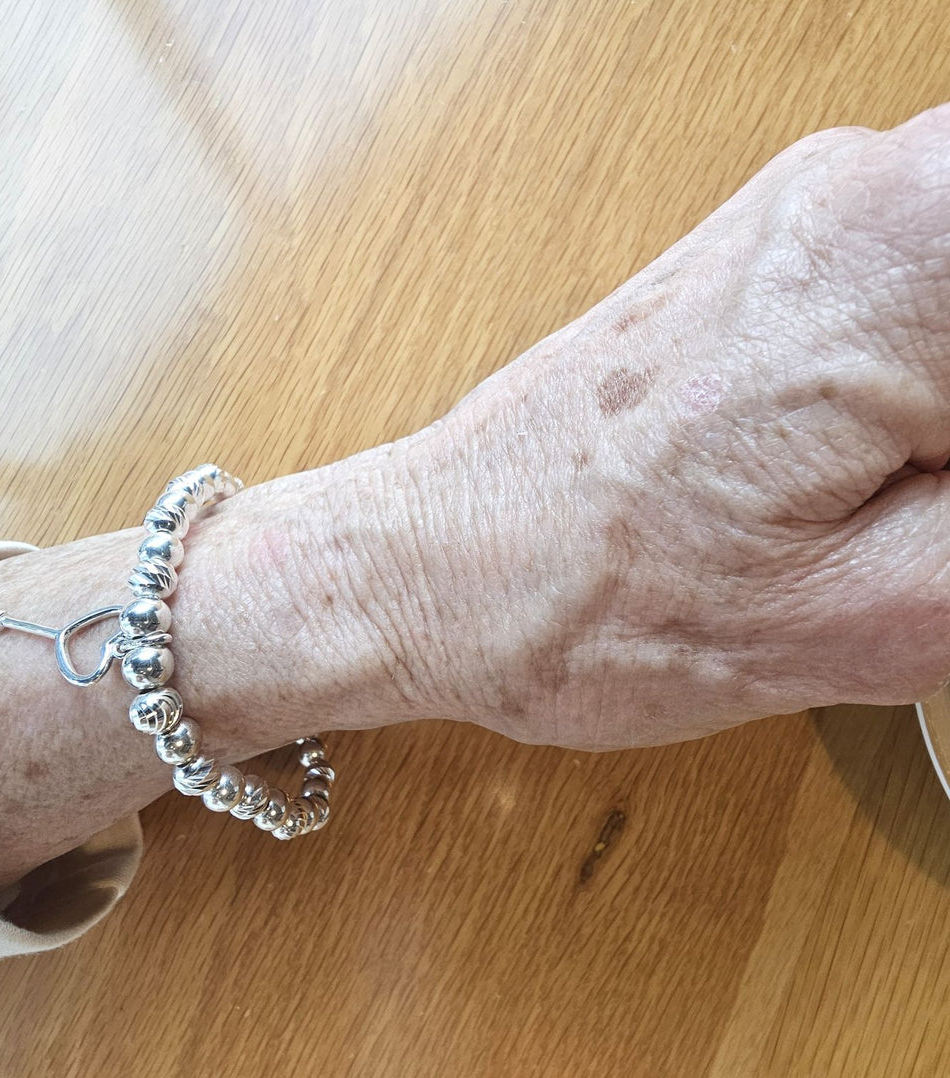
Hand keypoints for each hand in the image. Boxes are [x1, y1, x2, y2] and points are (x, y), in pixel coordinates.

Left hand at [363, 103, 949, 749]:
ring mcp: (797, 219)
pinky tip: (881, 474)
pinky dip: (920, 399)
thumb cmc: (584, 605)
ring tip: (896, 507)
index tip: (945, 505)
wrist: (443, 569)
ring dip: (942, 425)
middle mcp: (842, 196)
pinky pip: (919, 297)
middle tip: (923, 519)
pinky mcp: (768, 266)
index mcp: (889, 258)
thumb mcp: (869, 616)